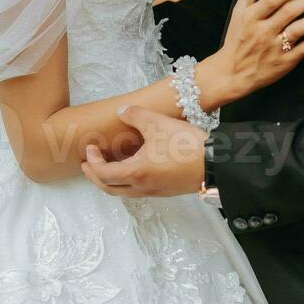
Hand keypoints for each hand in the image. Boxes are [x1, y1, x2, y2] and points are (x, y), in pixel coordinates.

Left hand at [80, 105, 206, 196]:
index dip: (92, 163)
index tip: (90, 149)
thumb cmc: (185, 145)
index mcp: (135, 172)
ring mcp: (154, 192)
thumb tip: (122, 111)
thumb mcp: (158, 123)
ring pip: (123, 192)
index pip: (103, 174)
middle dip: (95, 176)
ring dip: (110, 180)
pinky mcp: (165, 191)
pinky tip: (132, 166)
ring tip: (107, 164)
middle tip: (89, 163)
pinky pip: (136, 190)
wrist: (215, 164)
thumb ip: (136, 115)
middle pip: (109, 189)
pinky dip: (125, 181)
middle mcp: (141, 187)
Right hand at [198, 0, 303, 105]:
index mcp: (252, 18)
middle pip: (290, 12)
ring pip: (299, 29)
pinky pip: (303, 48)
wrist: (233, 73)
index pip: (272, 0)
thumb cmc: (236, 40)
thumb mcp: (238, 14)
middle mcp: (263, 32)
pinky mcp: (284, 62)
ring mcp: (275, 48)